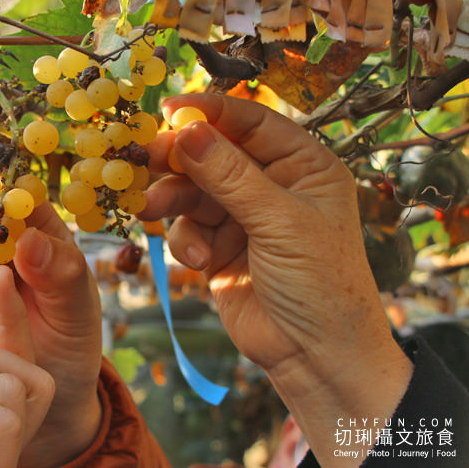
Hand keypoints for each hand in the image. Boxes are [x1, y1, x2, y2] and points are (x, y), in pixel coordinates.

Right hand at [141, 94, 410, 467]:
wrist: (317, 357)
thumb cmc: (321, 284)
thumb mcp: (279, 223)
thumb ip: (230, 177)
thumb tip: (188, 131)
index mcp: (303, 166)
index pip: (252, 122)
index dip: (211, 112)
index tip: (169, 110)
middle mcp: (273, 185)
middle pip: (214, 153)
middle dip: (181, 157)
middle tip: (146, 157)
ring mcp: (244, 217)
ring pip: (194, 189)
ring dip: (173, 198)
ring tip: (154, 209)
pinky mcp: (220, 248)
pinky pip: (189, 227)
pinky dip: (186, 239)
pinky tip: (199, 261)